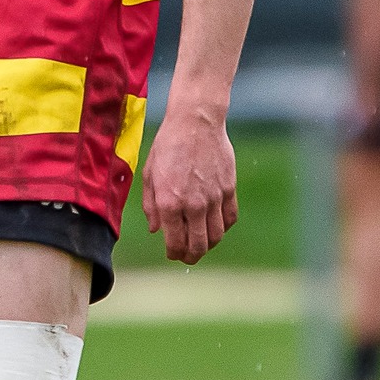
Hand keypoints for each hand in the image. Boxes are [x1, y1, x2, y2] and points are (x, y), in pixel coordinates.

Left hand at [141, 101, 236, 262]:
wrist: (195, 122)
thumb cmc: (167, 146)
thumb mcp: (149, 174)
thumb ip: (151, 206)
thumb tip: (156, 229)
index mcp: (170, 203)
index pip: (175, 242)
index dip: (173, 253)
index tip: (172, 254)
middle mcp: (194, 205)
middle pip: (198, 245)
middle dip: (191, 256)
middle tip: (187, 257)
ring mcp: (214, 198)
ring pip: (216, 236)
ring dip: (208, 245)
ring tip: (201, 243)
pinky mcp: (229, 189)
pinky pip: (230, 218)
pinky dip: (223, 227)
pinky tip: (215, 225)